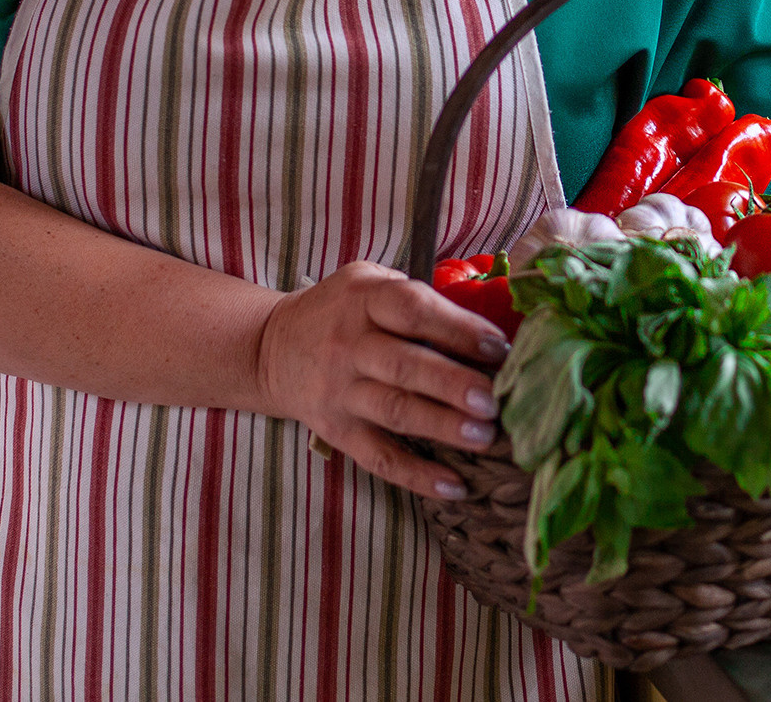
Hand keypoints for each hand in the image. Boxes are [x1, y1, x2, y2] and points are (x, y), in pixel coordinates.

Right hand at [255, 260, 509, 501]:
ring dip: (442, 427)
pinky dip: (417, 475)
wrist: (272, 348)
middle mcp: (349, 346)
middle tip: (494, 401)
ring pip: (395, 412)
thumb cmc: (341, 311)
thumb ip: (418, 298)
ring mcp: (340, 392)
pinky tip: (454, 486)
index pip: (413, 311)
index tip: (498, 346)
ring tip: (484, 438)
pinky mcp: (336, 431)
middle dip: (453, 385)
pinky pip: (378, 457)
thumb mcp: (369, 283)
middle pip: (405, 366)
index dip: (457, 328)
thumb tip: (489, 328)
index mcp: (364, 299)